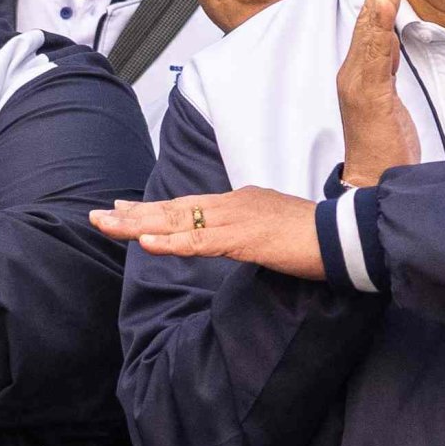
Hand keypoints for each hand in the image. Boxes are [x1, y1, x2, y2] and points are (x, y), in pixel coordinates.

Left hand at [89, 186, 329, 279]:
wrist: (345, 235)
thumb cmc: (316, 236)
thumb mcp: (274, 229)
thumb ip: (249, 231)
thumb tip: (233, 239)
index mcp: (239, 202)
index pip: (188, 205)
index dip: (153, 209)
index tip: (122, 210)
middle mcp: (232, 203)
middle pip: (174, 208)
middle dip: (134, 214)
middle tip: (99, 216)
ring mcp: (237, 219)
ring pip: (179, 221)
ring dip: (140, 224)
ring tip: (108, 225)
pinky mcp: (245, 238)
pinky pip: (201, 241)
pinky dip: (171, 242)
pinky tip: (146, 243)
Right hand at [333, 0, 417, 187]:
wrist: (371, 183)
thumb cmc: (381, 145)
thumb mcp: (388, 97)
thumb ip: (385, 67)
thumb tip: (390, 42)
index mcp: (360, 68)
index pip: (371, 16)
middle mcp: (354, 69)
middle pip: (368, 12)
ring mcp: (358, 81)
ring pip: (370, 27)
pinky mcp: (366, 96)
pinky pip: (373, 55)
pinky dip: (379, 27)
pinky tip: (384, 4)